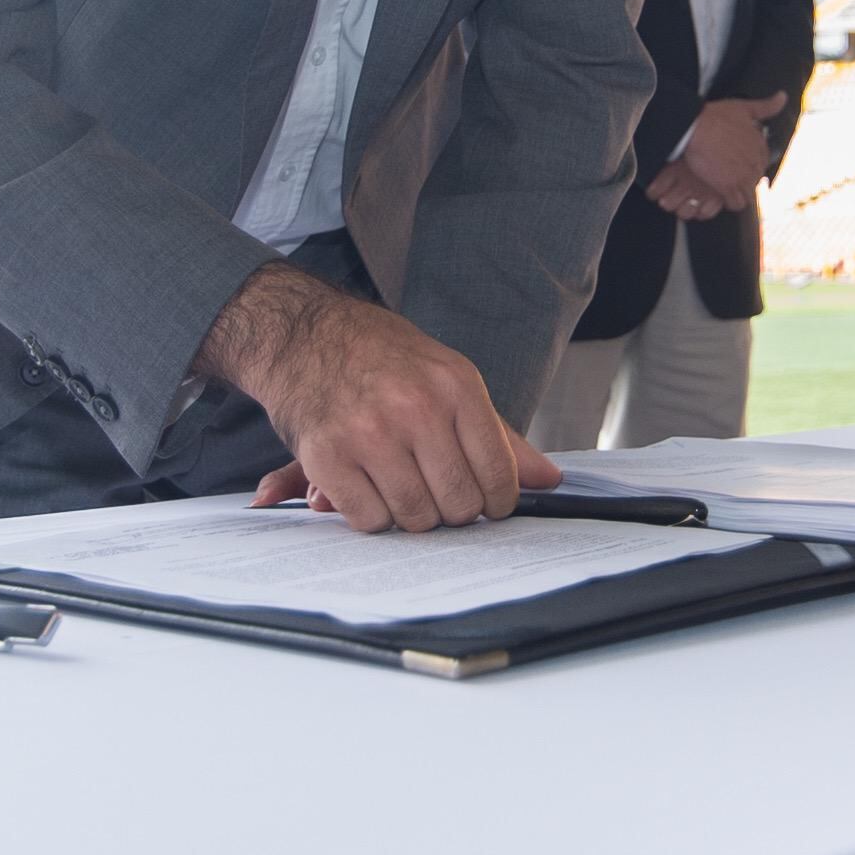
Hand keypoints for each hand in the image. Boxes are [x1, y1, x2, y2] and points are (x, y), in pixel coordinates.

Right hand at [195, 262, 559, 530]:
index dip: (497, 502)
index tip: (484, 502)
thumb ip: (498, 435)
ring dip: (410, 514)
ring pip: (415, 518)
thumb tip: (550, 481)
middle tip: (436, 493)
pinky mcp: (326, 456)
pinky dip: (371, 516)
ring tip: (400, 485)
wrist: (304, 334)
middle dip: (452, 510)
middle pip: (459, 504)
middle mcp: (417, 408)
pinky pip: (368, 520)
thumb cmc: (385, 360)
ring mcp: (369, 433)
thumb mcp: (449, 379)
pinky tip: (367, 487)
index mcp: (457, 386)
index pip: (499, 475)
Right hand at [652, 91, 788, 218]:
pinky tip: (721, 196)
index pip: (763, 162)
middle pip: (756, 180)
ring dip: (739, 194)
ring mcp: (743, 176)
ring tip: (726, 189)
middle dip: (744, 180)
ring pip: (749, 195)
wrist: (694, 128)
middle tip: (728, 176)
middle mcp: (756, 162)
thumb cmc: (715, 116)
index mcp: (760, 146)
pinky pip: (737, 204)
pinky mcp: (729, 187)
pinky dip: (730, 202)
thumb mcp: (743, 107)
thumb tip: (783, 96)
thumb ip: (766, 106)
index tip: (738, 163)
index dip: (750, 164)